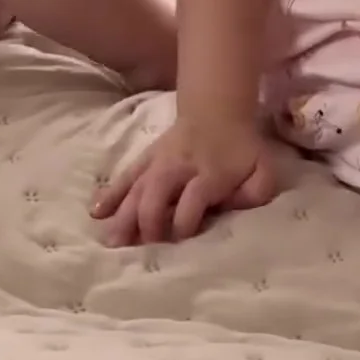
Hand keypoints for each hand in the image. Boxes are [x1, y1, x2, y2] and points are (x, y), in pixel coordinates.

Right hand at [92, 118, 279, 246]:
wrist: (218, 110)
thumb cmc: (242, 149)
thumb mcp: (262, 170)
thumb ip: (254, 193)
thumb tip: (233, 209)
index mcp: (210, 173)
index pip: (192, 201)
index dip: (184, 222)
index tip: (180, 239)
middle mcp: (180, 167)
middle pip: (157, 193)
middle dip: (148, 221)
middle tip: (141, 248)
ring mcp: (159, 161)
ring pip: (137, 187)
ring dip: (124, 213)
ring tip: (112, 240)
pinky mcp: (147, 159)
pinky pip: (126, 175)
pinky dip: (111, 193)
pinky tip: (97, 213)